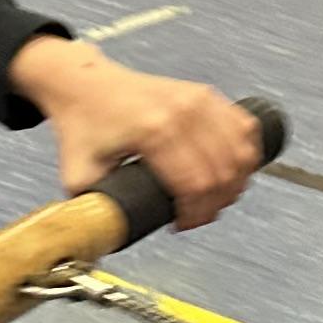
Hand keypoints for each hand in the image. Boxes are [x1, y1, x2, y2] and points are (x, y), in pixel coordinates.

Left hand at [10, 36, 262, 229]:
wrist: (85, 82)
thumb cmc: (83, 121)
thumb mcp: (78, 173)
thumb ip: (90, 211)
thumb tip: (104, 240)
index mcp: (154, 131)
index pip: (197, 185)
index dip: (196, 215)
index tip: (183, 224)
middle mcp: (182, 112)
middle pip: (223, 173)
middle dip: (215, 205)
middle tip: (198, 216)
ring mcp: (198, 100)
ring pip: (240, 153)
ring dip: (234, 183)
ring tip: (215, 197)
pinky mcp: (205, 94)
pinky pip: (244, 128)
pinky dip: (245, 154)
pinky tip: (232, 170)